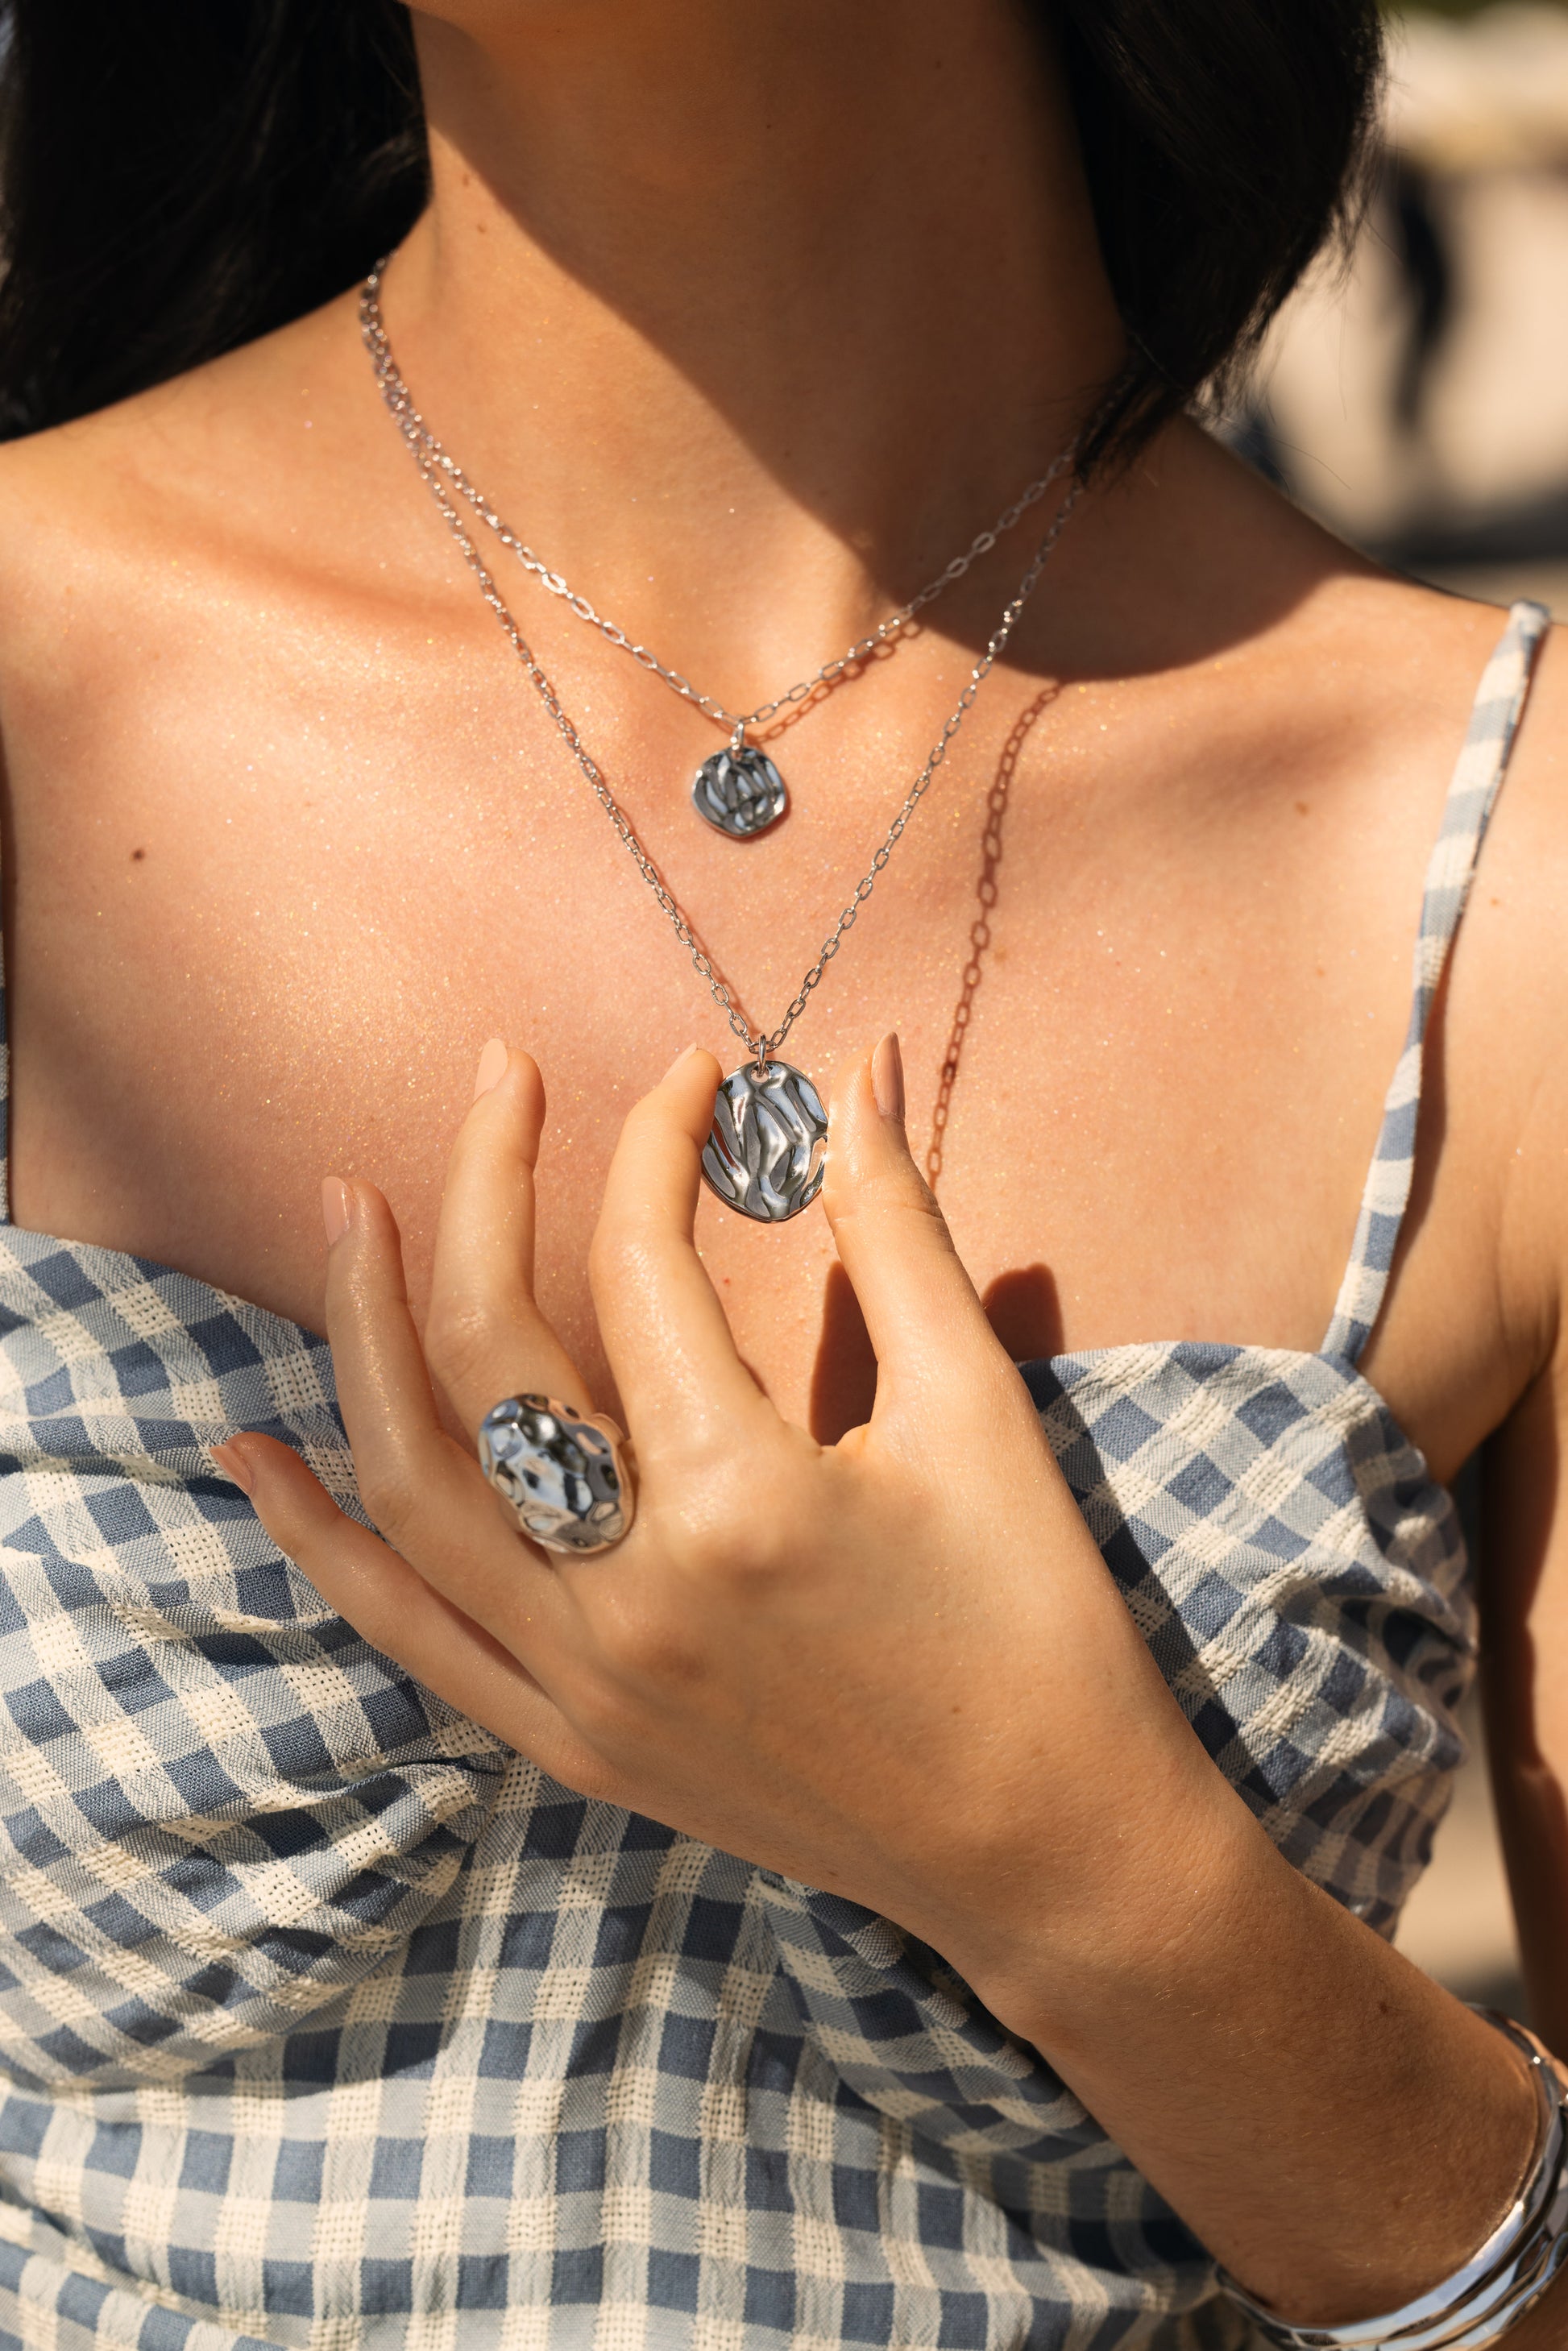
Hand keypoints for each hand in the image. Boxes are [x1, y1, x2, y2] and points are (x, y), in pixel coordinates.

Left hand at [211, 1035, 1234, 2026]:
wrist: (1047, 1854)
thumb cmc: (1037, 1620)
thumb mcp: (976, 1409)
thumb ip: (892, 1228)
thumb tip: (851, 1071)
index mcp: (744, 1499)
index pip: (644, 1267)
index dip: (660, 1142)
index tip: (694, 1076)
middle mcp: (630, 1595)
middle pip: (490, 1350)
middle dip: (481, 1184)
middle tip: (497, 1074)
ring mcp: (581, 1684)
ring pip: (412, 1482)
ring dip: (360, 1333)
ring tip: (347, 1211)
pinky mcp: (569, 1745)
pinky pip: (407, 1630)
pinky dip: (323, 1539)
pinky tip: (255, 1455)